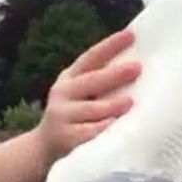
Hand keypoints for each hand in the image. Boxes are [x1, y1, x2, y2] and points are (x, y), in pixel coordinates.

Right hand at [31, 30, 141, 163]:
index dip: (110, 45)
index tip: (131, 34)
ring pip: (90, 109)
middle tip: (137, 68)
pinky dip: (102, 129)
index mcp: (70, 77)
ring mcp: (61, 115)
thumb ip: (100, 84)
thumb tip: (137, 68)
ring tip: (130, 102)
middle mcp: (63, 92)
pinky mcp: (64, 137)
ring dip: (111, 105)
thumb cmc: (74, 116)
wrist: (43, 147)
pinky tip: (115, 126)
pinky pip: (87, 132)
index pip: (91, 57)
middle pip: (90, 81)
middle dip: (114, 74)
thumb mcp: (80, 95)